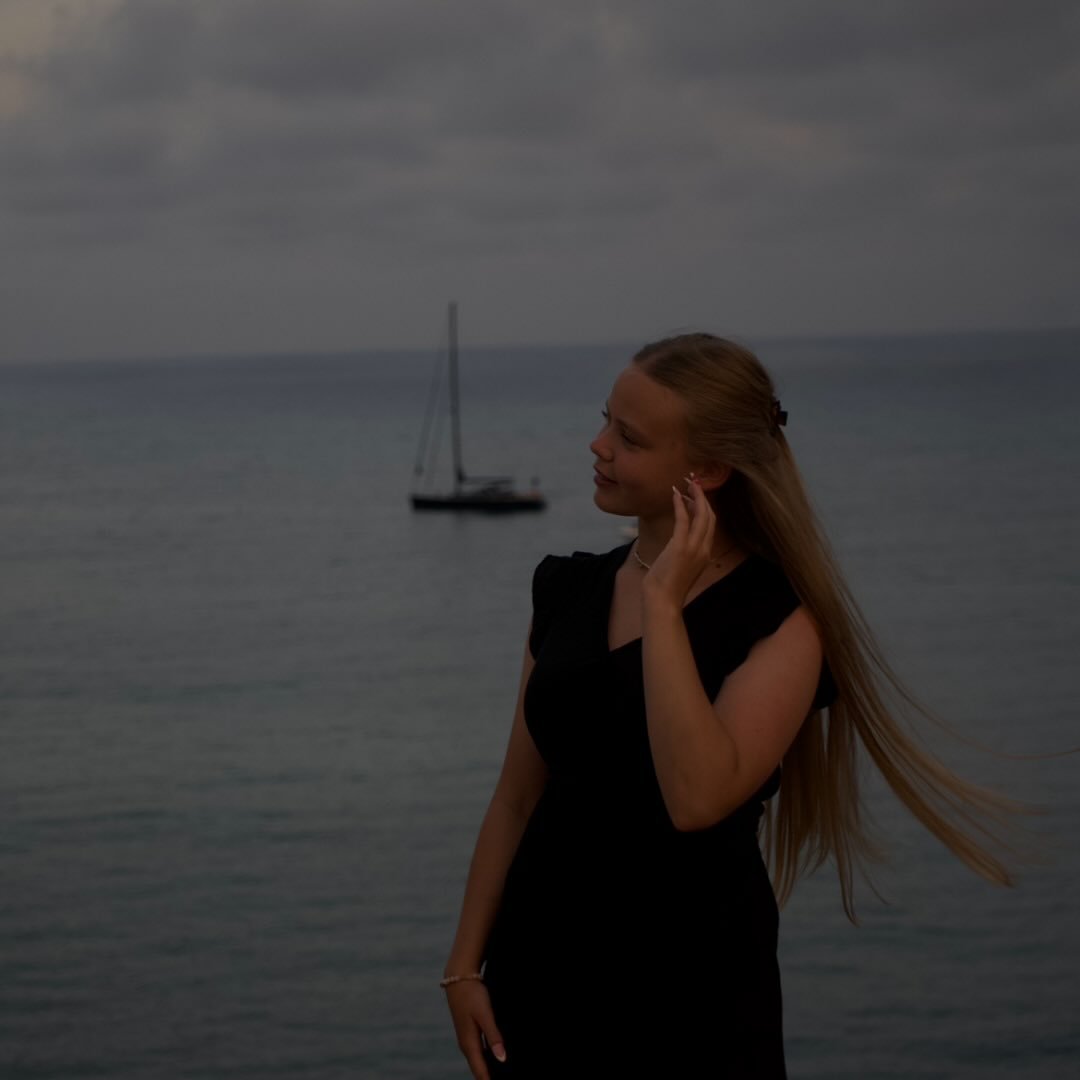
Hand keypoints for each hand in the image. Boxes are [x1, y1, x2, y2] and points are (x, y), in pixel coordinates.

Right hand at [445, 979, 506, 1077]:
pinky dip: (485, 1058)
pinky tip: (494, 1057)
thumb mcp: (486, 1015)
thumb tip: (502, 1060)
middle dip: (488, 1078)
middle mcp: (466, 1044)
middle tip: (502, 1079)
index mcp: (469, 1043)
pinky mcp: (468, 1030)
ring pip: (478, 1060)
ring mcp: (466, 1037)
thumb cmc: (473, 995)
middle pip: (478, 1069)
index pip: (481, 1072)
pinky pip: (477, 1051)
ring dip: (487, 1069)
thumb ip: (494, 1037)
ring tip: (500, 1074)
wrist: (458, 977)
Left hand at [643, 476, 716, 608]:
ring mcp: (694, 548)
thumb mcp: (682, 568)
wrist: (664, 601)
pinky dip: (680, 505)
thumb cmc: (668, 588)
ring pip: (701, 515)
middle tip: (694, 483)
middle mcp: (704, 549)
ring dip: (695, 496)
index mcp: (706, 554)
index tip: (697, 495)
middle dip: (703, 497)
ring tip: (688, 483)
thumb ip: (685, 553)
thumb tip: (679, 541)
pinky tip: (676, 494)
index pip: (711, 525)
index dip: (706, 507)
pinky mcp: (680, 547)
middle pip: (710, 516)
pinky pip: (683, 520)